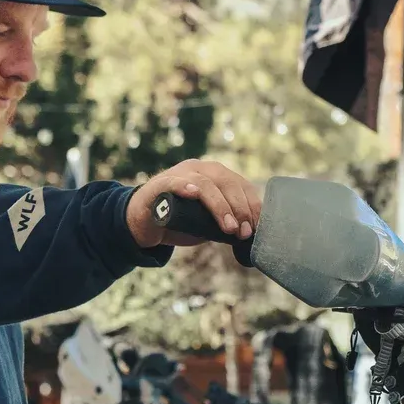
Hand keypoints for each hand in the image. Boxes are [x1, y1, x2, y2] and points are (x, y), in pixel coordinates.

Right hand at [126, 158, 262, 249]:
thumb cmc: (180, 221)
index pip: (241, 184)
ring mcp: (179, 174)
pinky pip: (173, 182)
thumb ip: (227, 221)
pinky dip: (184, 186)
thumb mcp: (209, 221)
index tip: (257, 227)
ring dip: (220, 206)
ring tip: (229, 227)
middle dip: (240, 208)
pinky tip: (194, 194)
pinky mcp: (160, 185)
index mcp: (215, 174)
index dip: (252, 205)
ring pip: (206, 184)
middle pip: (227, 182)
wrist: (145, 223)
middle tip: (245, 232)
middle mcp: (200, 169)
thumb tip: (252, 234)